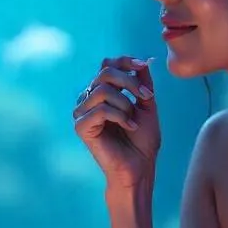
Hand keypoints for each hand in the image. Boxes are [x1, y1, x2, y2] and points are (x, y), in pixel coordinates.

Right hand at [73, 56, 159, 188]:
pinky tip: (129, 127)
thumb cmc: (143, 140)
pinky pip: (100, 110)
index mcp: (102, 92)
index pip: (107, 65)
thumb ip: (142, 83)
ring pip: (102, 91)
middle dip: (130, 82)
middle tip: (146, 97)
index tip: (143, 65)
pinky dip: (120, 116)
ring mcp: (82, 112)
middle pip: (105, 73)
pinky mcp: (81, 127)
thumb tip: (143, 62)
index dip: (125, 61)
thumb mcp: (146, 105)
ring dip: (125, 104)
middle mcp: (89, 99)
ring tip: (133, 120)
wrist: (139, 166)